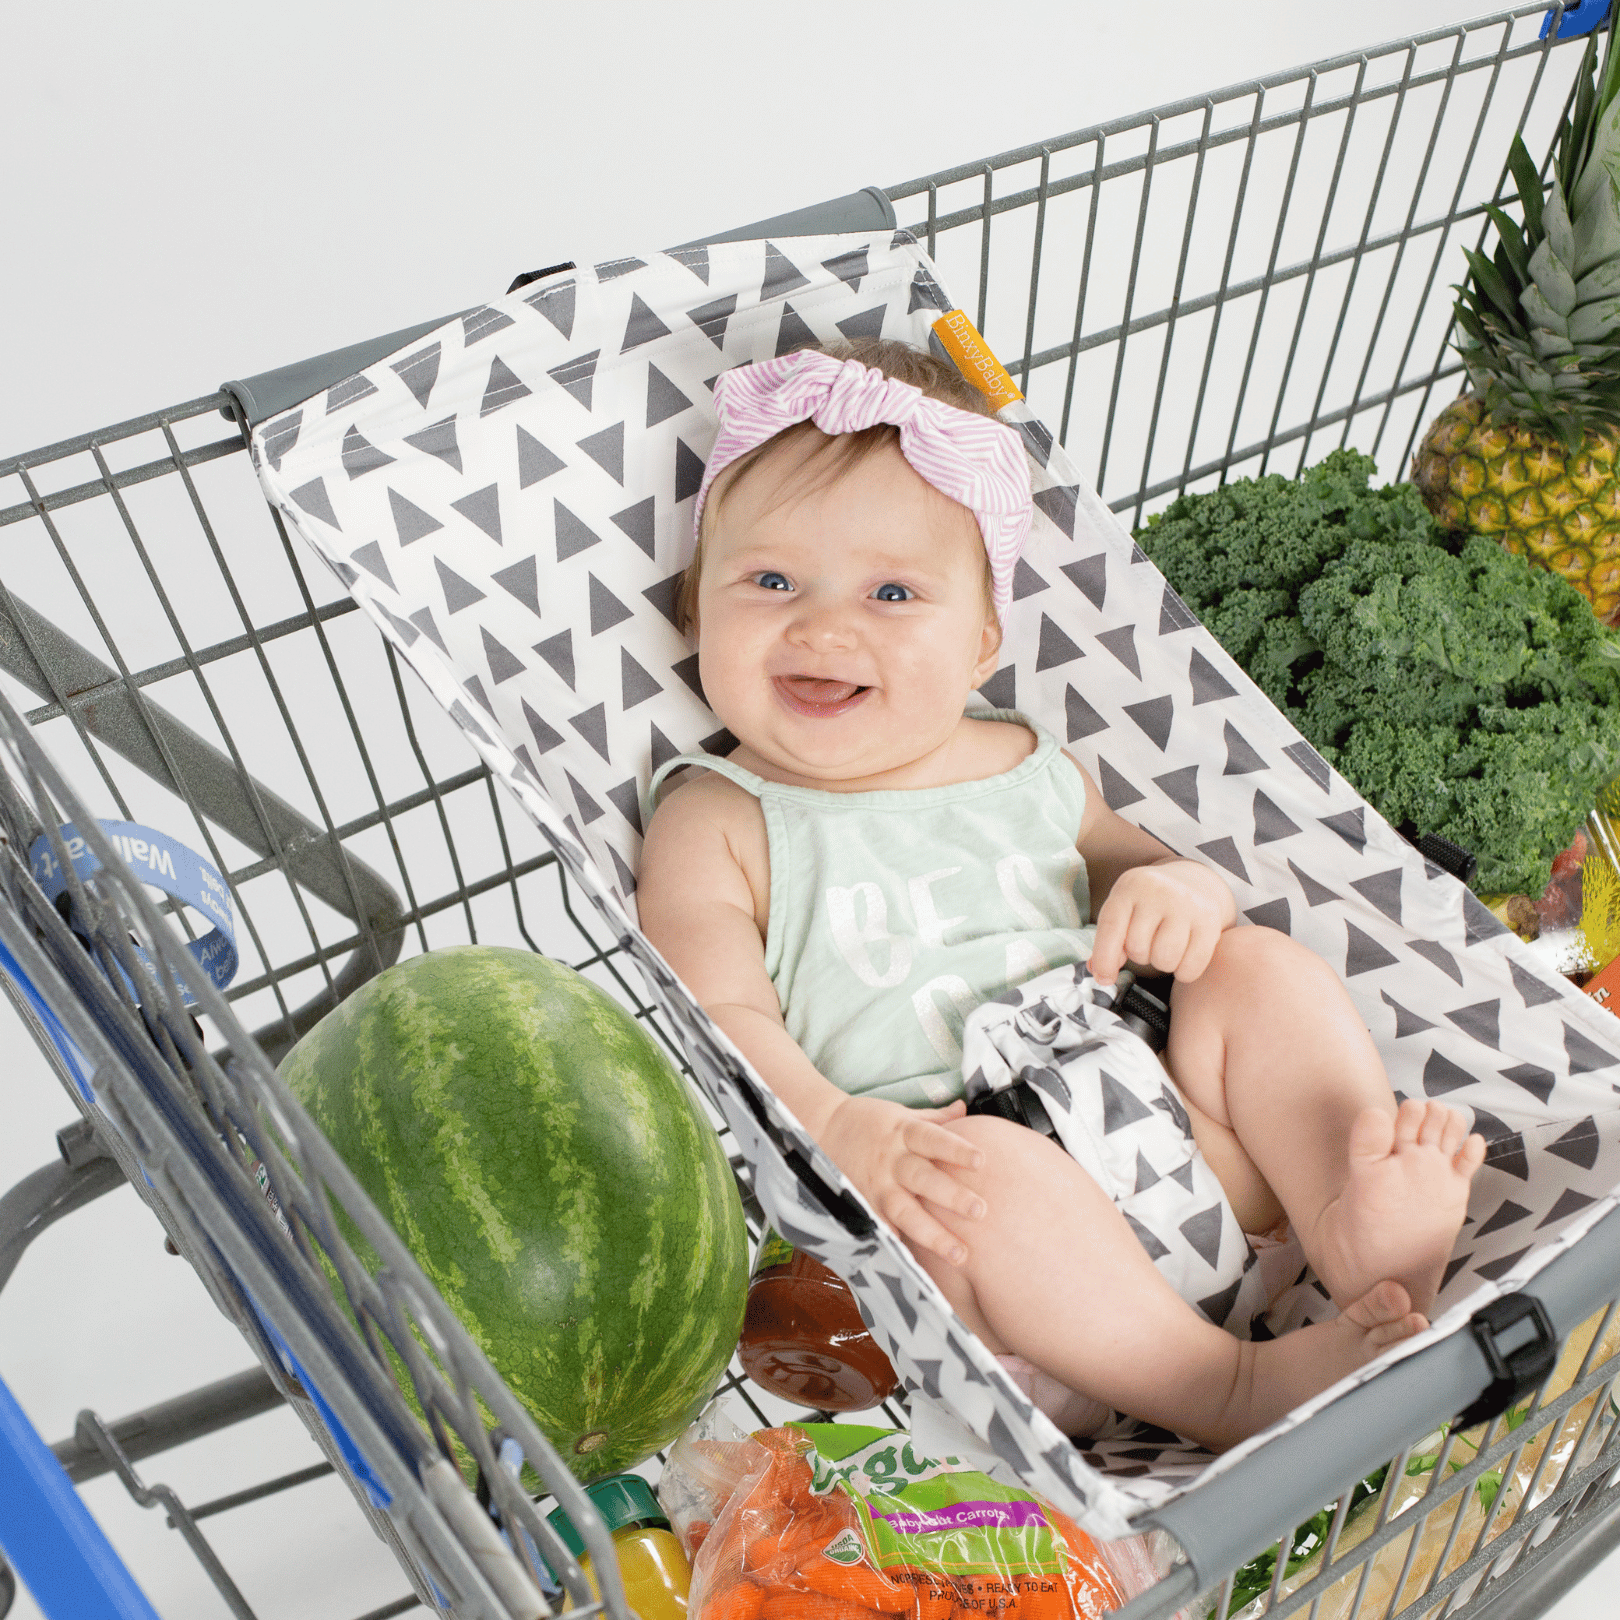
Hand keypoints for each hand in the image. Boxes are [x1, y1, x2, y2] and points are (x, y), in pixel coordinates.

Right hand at [817, 1094, 985, 1264]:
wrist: (823, 1128)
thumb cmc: (870, 1122)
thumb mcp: (901, 1113)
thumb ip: (935, 1117)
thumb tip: (964, 1108)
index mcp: (904, 1132)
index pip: (933, 1139)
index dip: (956, 1150)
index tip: (982, 1161)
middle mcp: (891, 1160)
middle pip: (923, 1178)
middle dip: (951, 1196)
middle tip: (980, 1211)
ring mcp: (877, 1186)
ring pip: (905, 1211)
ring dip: (932, 1234)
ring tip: (959, 1254)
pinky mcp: (865, 1205)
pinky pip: (881, 1228)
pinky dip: (897, 1245)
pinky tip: (917, 1268)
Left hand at [1088, 859, 1230, 985]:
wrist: (1194, 882)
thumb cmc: (1150, 904)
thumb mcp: (1124, 909)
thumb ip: (1108, 940)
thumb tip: (1099, 973)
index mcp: (1130, 886)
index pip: (1111, 927)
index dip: (1104, 959)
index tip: (1104, 979)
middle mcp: (1158, 891)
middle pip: (1138, 948)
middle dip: (1140, 955)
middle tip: (1150, 942)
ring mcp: (1187, 904)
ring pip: (1165, 959)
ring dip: (1162, 963)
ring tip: (1165, 947)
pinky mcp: (1209, 921)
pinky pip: (1190, 967)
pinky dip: (1184, 972)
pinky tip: (1184, 956)